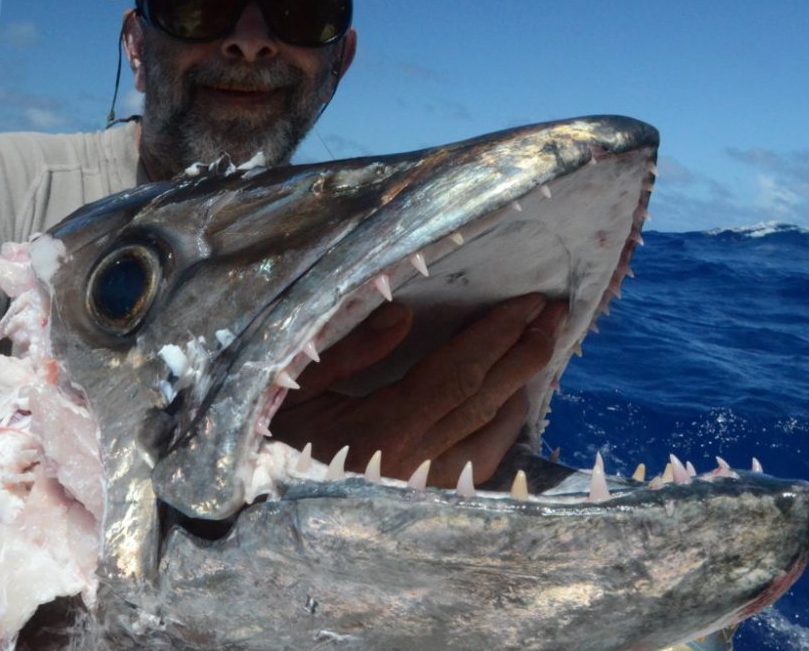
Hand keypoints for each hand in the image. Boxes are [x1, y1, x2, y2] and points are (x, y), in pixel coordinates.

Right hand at [269, 294, 567, 488]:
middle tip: (554, 314)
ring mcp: (422, 492)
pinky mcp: (422, 505)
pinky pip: (478, 469)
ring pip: (491, 439)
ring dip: (519, 390)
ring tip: (537, 349)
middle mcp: (412, 467)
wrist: (253, 506)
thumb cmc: (269, 440)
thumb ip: (351, 351)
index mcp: (380, 432)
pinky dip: (501, 432)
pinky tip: (509, 407)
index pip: (455, 374)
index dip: (495, 335)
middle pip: (483, 402)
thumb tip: (405, 314)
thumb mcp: (296, 386)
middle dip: (524, 353)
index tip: (527, 302)